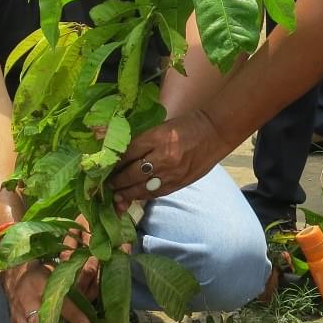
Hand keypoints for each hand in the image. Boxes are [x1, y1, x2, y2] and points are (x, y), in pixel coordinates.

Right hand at [0, 260, 92, 322]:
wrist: (16, 275)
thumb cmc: (43, 274)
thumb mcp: (57, 273)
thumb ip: (75, 284)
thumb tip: (95, 294)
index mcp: (40, 282)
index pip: (59, 301)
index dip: (74, 316)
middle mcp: (27, 299)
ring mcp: (18, 312)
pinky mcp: (14, 322)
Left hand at [112, 110, 228, 206]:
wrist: (215, 132)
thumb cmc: (187, 125)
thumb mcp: (162, 127)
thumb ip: (144, 141)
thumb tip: (123, 155)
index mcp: (158, 137)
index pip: (129, 153)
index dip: (115, 162)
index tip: (107, 166)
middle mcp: (163, 156)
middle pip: (132, 173)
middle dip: (117, 181)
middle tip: (108, 184)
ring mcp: (172, 173)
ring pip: (142, 188)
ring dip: (127, 193)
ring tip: (117, 195)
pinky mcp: (179, 183)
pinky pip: (156, 193)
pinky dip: (143, 195)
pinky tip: (135, 196)